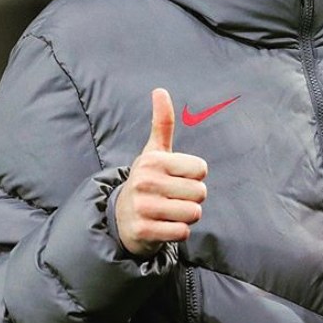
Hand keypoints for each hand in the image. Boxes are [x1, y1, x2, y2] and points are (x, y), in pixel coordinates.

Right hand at [115, 88, 207, 258]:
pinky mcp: (143, 231)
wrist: (120, 217)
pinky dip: (178, 231)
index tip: (178, 178)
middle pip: (200, 193)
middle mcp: (145, 182)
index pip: (202, 169)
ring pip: (193, 213)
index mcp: (153, 160)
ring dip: (187, 216)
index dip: (195, 176)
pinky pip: (181, 232)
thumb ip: (162, 122)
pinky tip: (164, 225)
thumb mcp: (154, 151)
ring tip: (170, 211)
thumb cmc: (147, 179)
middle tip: (173, 197)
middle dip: (193, 198)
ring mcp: (143, 207)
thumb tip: (159, 90)